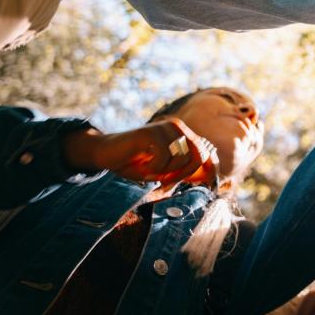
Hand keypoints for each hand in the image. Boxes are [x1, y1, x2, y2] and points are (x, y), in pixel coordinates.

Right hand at [63, 120, 218, 185]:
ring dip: (164, 172)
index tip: (194, 187)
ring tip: (149, 170)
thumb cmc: (134, 162)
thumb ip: (184, 170)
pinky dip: (153, 168)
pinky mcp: (151, 132)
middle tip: (164, 182)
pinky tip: (142, 166)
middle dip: (182, 175)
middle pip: (198, 157)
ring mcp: (165, 128)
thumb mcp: (164, 169)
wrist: (105, 153)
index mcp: (183, 134)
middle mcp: (178, 127)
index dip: (205, 172)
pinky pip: (163, 157)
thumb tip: (209, 177)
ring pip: (180, 159)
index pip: (206, 154)